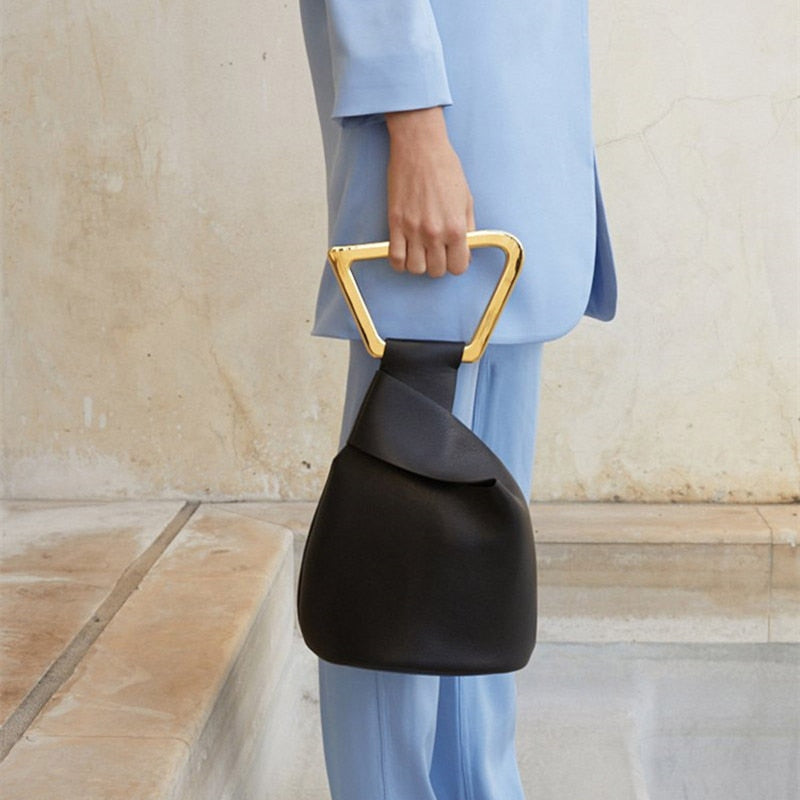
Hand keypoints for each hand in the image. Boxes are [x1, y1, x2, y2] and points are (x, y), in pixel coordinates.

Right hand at [384, 107, 474, 277]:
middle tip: (436, 252)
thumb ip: (468, 230)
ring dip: (418, 264)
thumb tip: (466, 252)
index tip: (452, 257)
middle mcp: (435, 233)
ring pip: (415, 269)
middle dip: (437, 265)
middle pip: (436, 271)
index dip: (456, 264)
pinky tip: (404, 253)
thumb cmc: (445, 169)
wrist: (420, 148)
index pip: (458, 267)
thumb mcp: (466, 200)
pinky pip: (395, 258)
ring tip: (420, 252)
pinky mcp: (395, 223)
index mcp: (456, 228)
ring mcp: (413, 230)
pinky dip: (399, 262)